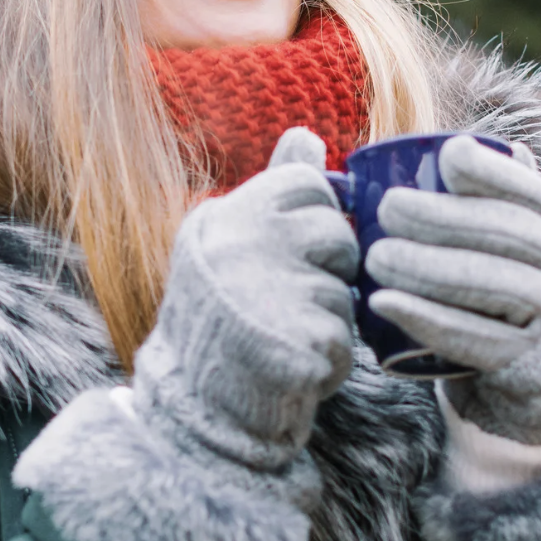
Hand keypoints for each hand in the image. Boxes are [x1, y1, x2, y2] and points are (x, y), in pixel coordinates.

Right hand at [132, 127, 358, 471]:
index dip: (314, 219)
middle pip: (336, 234)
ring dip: (327, 317)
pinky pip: (346, 337)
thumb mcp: (234, 241)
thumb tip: (307, 133)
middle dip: (327, 269)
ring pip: (344, 289)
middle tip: (284, 299)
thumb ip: (275, 187)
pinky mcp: (302, 342)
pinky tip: (292, 365)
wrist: (193, 407)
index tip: (289, 250)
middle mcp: (244, 245)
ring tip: (282, 334)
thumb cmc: (221, 316)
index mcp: (227, 216)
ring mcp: (271, 293)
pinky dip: (330, 359)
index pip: (309, 183)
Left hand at [365, 135, 540, 444]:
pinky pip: (473, 338)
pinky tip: (383, 302)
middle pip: (506, 235)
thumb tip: (455, 145)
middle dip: (443, 217)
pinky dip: (425, 319)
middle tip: (388, 207)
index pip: (531, 192)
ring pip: (491, 284)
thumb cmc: (517, 276)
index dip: (493, 171)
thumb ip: (497, 194)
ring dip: (428, 268)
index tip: (448, 158)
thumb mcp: (523, 234)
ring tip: (376, 256)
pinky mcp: (520, 359)